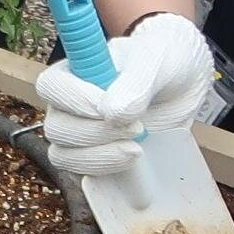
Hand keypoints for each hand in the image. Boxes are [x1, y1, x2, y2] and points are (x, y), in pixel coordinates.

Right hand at [31, 12, 216, 178]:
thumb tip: (110, 113)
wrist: (183, 84)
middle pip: (57, 128)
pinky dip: (106, 170)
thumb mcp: (155, 61)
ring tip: (137, 147)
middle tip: (137, 128)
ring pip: (64, 155)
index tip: (105, 109)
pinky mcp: (97, 155)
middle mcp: (68, 104)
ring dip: (100, 156)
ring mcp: (80, 133)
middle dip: (96, 133)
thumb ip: (134, 82)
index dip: (73, 101)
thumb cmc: (162, 60)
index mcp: (73, 71)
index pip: (51, 87)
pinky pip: (84, 172)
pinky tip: (134, 159)